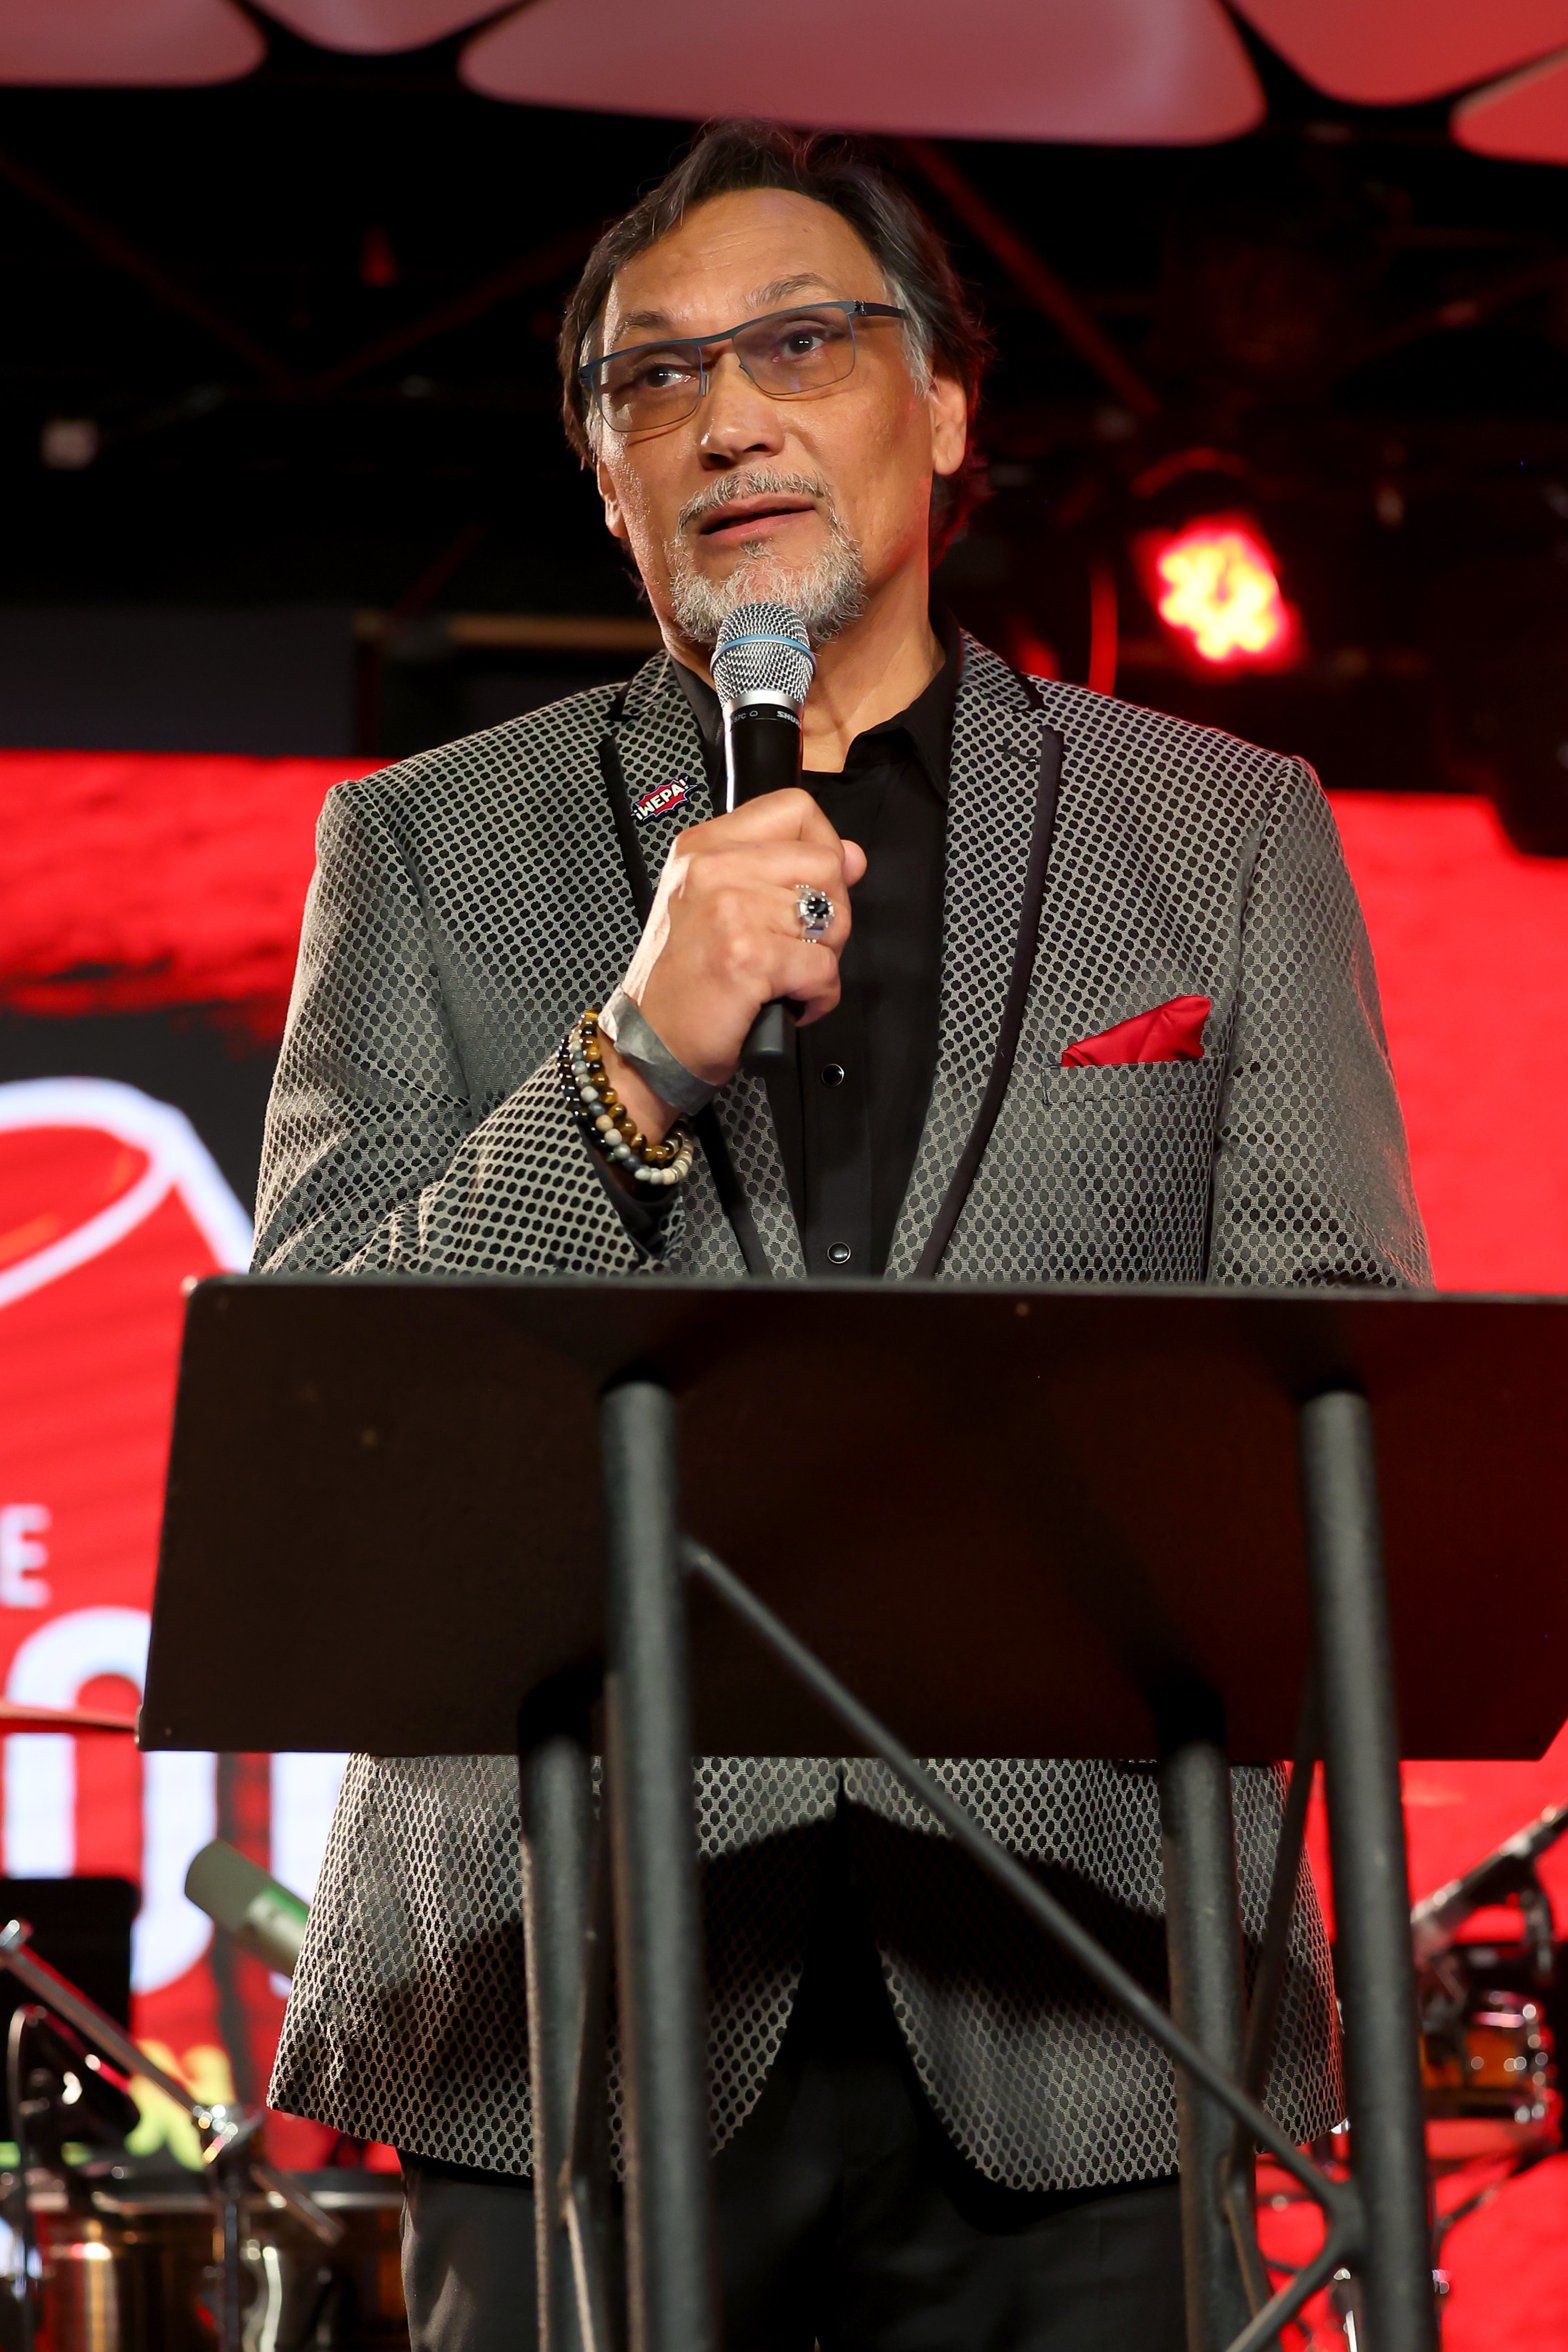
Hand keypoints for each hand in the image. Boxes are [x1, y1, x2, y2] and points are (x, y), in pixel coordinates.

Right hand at [601, 790, 865, 1142]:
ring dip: (822, 960)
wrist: (652, 1042)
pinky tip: (788, 1002)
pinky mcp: (747, 956)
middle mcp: (713, 869)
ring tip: (785, 977)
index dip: (824, 847)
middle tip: (796, 946)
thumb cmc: (684, 981)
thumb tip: (852, 856)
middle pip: (826, 864)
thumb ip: (784, 872)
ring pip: (831, 918)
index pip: (795, 810)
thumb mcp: (721, 906)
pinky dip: (818, 996)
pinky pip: (823, 967)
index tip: (815, 885)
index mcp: (704, 847)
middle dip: (831, 913)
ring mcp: (729, 910)